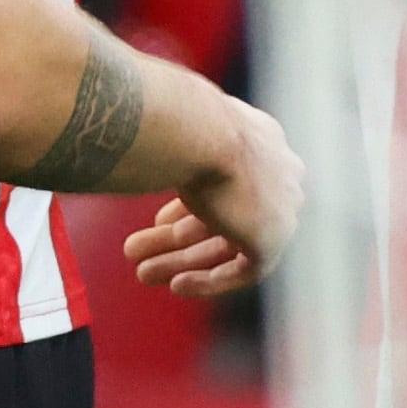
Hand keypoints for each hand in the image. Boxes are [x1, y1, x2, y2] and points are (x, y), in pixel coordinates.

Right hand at [128, 92, 303, 296]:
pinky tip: (177, 285)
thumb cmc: (176, 122)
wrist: (199, 133)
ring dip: (183, 260)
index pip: (227, 183)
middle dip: (176, 238)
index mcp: (260, 139)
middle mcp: (276, 171)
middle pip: (223, 215)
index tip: (156, 222)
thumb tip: (125, 139)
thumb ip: (171, 145)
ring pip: (228, 242)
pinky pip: (245, 269)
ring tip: (142, 274)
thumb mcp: (175, 129)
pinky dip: (210, 279)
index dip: (186, 206)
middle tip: (136, 251)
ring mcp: (280, 205)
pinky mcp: (274, 237)